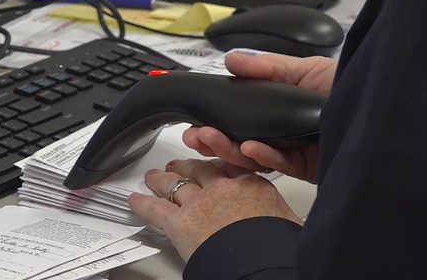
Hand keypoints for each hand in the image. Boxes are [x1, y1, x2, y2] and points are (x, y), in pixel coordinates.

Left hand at [127, 159, 301, 261]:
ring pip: (174, 185)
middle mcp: (222, 189)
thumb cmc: (277, 246)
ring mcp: (199, 204)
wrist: (262, 264)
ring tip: (153, 177)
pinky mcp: (180, 223)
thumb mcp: (289, 223)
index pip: (229, 166)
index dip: (215, 163)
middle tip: (178, 165)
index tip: (212, 163)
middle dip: (186, 166)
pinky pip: (155, 209)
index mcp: (251, 185)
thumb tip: (292, 225)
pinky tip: (134, 199)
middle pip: (198, 170)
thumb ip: (281, 216)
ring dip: (161, 180)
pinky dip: (142, 203)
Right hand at [182, 53, 336, 183]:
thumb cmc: (351, 86)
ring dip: (229, 149)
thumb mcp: (305, 68)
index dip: (216, 121)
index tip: (198, 120)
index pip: (239, 117)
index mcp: (278, 107)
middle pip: (239, 140)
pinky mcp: (307, 167)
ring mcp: (293, 150)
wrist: (384, 108)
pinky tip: (251, 147)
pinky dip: (263, 156)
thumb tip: (233, 60)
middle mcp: (282, 130)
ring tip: (212, 140)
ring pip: (253, 156)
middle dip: (214, 140)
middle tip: (196, 135)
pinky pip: (279, 164)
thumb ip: (267, 67)